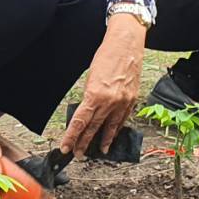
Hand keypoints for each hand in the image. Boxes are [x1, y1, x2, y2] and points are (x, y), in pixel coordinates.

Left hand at [60, 16, 145, 157]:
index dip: (72, 137)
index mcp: (95, 95)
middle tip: (78, 154)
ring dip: (103, 141)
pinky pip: (122, 119)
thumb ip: (88, 96)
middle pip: (94, 128)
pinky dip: (116, 129)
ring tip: (98, 151)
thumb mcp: (90, 76)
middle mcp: (110, 101)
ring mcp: (123, 102)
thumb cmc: (106, 56)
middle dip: (84, 142)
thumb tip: (85, 112)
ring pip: (110, 127)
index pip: (80, 122)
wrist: (126, 44)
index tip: (66, 147)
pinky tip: (112, 135)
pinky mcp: (132, 100)